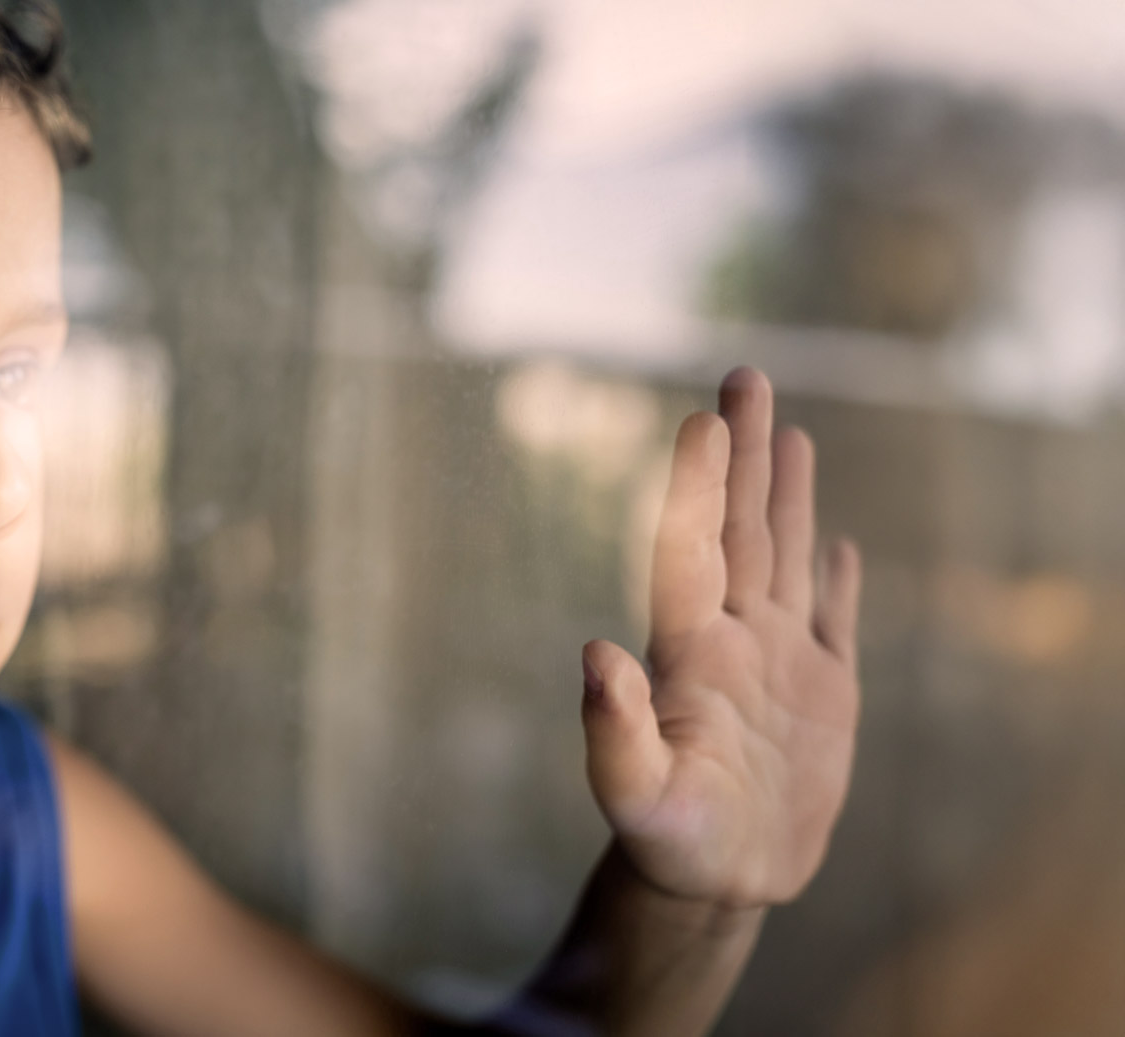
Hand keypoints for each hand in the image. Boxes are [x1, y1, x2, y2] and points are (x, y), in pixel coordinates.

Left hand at [580, 368, 861, 907]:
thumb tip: (594, 656)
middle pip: (738, 528)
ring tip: (788, 429)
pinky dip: (834, 580)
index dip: (696, 484)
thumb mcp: (635, 794)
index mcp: (690, 652)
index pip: (691, 548)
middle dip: (743, 453)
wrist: (714, 885)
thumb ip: (614, 729)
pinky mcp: (820, 698)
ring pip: (782, 558)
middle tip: (743, 376)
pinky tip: (835, 542)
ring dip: (784, 494)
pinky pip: (831, 622)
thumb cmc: (666, 843)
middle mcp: (731, 639)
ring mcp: (778, 663)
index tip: (702, 419)